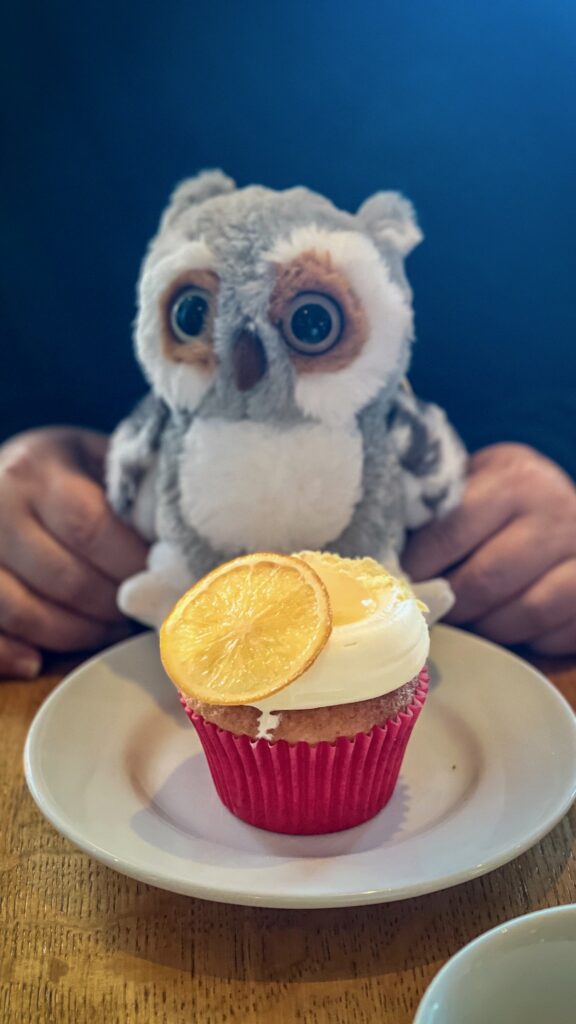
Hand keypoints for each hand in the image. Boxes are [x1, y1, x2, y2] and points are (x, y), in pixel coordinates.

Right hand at [0, 428, 148, 677]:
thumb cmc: (56, 468)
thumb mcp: (90, 455)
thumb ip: (128, 489)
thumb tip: (180, 540)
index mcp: (37, 470)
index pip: (91, 528)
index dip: (132, 565)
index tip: (163, 579)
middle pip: (65, 578)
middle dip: (112, 606)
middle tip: (141, 612)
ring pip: (24, 612)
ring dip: (76, 634)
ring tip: (108, 630)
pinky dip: (10, 654)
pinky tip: (37, 661)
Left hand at [402, 444, 575, 654]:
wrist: (570, 505)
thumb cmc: (505, 501)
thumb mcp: (474, 485)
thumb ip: (436, 512)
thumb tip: (379, 559)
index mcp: (514, 478)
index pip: (450, 532)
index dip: (418, 566)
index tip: (398, 583)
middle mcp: (556, 511)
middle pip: (483, 582)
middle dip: (448, 606)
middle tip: (428, 612)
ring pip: (521, 615)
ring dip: (485, 627)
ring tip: (468, 619)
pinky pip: (551, 635)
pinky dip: (525, 639)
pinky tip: (508, 621)